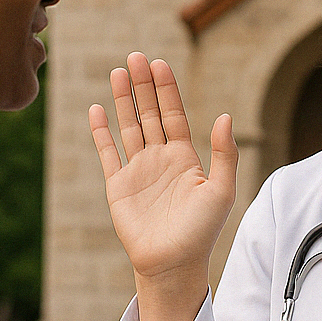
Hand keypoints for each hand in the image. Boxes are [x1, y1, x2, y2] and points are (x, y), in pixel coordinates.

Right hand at [89, 55, 238, 320]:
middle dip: (143, 85)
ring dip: (122, 100)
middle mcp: (160, 159)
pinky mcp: (118, 186)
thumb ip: (225, 154)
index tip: (160, 64)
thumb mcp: (222, 190)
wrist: (173, 264)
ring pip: (128, 127)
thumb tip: (224, 116)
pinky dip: (101, 131)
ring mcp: (137, 171)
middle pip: (149, 113)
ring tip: (117, 72)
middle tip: (136, 56)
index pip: (173, 114)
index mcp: (185, 158)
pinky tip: (96, 109)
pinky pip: (108, 152)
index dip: (167, 89)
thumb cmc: (202, 232)